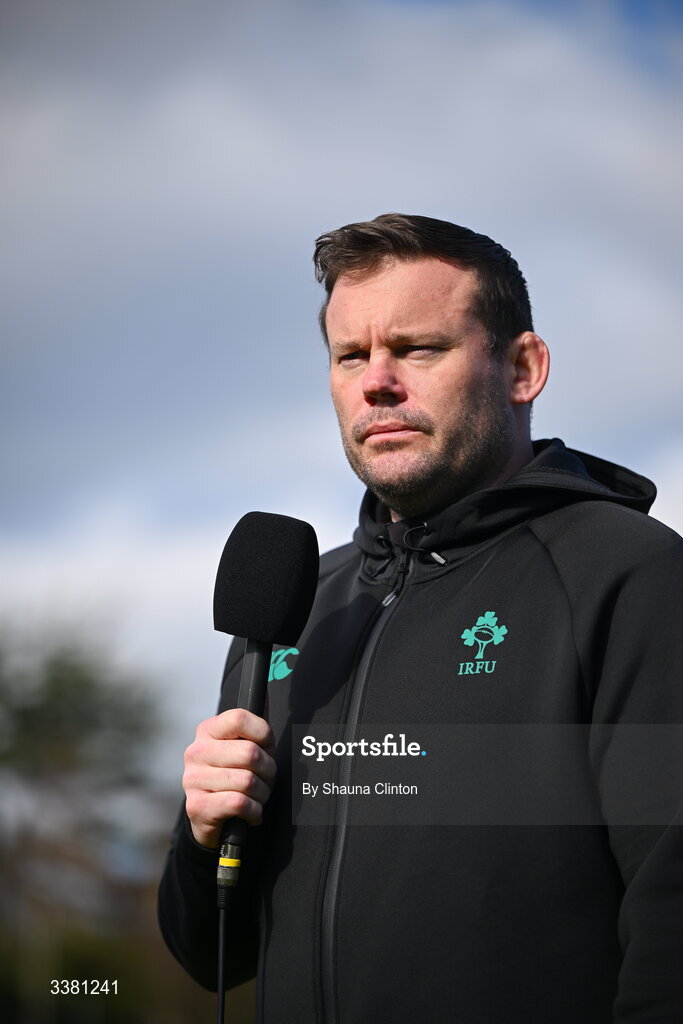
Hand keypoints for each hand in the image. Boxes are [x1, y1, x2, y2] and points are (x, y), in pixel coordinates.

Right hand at [183, 708, 275, 848]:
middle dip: (269, 771)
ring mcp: (192, 780)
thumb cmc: (233, 776)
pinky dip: (254, 811)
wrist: (210, 817)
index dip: (263, 733)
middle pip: (250, 753)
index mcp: (208, 731)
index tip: (267, 746)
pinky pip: (239, 803)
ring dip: (262, 794)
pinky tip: (250, 812)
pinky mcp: (197, 807)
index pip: (240, 718)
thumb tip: (265, 692)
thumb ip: (255, 722)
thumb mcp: (243, 746)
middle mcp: (196, 752)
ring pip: (247, 781)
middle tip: (266, 779)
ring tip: (257, 797)